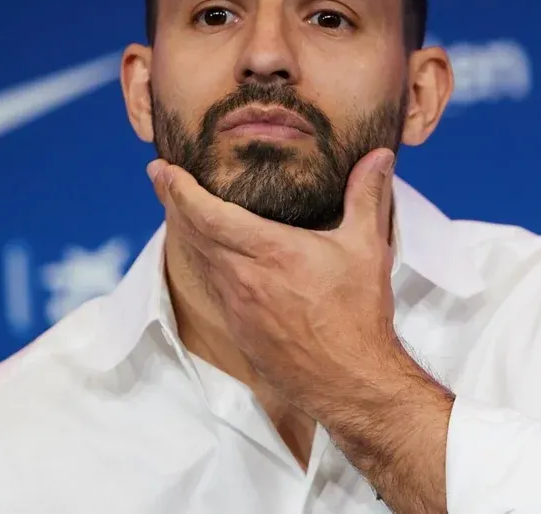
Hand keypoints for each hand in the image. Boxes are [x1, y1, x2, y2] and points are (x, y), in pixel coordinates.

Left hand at [147, 148, 402, 413]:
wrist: (347, 382)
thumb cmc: (357, 317)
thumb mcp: (367, 249)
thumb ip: (366, 196)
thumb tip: (378, 156)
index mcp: (268, 251)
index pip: (205, 213)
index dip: (178, 189)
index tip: (162, 169)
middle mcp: (242, 277)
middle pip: (191, 233)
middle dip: (172, 203)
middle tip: (163, 179)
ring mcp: (236, 306)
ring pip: (199, 259)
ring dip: (186, 232)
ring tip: (182, 210)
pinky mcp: (239, 329)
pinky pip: (212, 285)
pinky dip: (204, 261)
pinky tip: (212, 256)